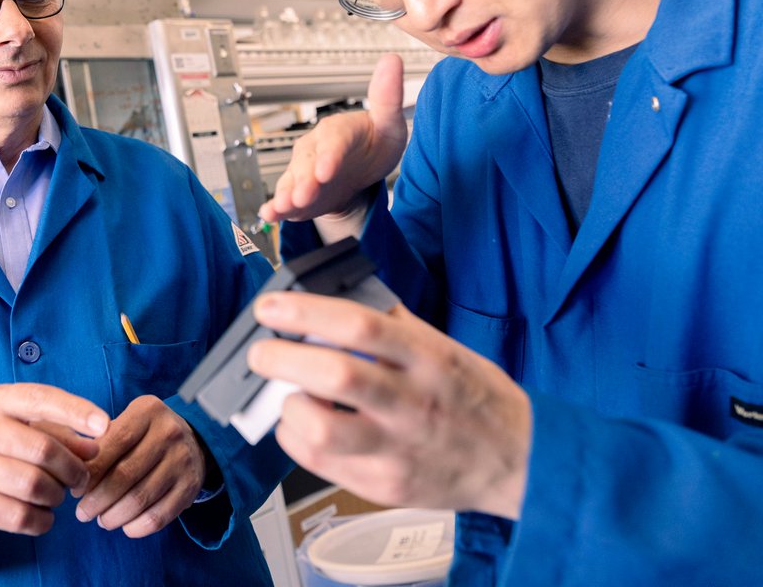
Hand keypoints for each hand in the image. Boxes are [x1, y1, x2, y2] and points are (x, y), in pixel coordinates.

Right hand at [0, 383, 109, 536]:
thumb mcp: (21, 427)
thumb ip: (59, 432)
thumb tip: (94, 449)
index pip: (41, 399)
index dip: (76, 411)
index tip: (105, 425)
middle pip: (42, 449)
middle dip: (72, 468)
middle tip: (81, 478)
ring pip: (33, 485)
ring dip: (57, 496)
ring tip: (57, 495)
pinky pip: (19, 516)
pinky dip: (42, 520)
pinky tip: (43, 515)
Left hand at [73, 395, 205, 537]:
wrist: (192, 440)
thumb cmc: (144, 434)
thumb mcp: (126, 423)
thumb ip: (100, 442)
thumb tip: (73, 475)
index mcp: (148, 411)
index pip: (114, 442)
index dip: (91, 470)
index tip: (75, 488)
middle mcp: (169, 433)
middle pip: (125, 474)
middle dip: (97, 500)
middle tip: (82, 513)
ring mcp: (183, 460)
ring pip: (141, 498)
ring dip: (114, 516)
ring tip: (101, 520)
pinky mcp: (191, 486)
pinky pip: (160, 516)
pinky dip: (137, 527)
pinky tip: (124, 527)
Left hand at [246, 292, 529, 518]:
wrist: (520, 461)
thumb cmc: (475, 399)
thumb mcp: (444, 348)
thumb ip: (392, 324)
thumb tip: (335, 295)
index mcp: (429, 358)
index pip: (360, 325)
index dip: (306, 312)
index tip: (271, 307)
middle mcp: (414, 403)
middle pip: (336, 375)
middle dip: (282, 359)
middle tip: (261, 353)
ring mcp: (399, 449)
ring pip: (324, 430)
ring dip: (290, 407)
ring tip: (289, 394)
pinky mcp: (386, 486)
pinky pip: (321, 464)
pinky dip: (297, 439)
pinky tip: (302, 425)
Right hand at [259, 53, 406, 222]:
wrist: (358, 173)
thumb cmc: (372, 145)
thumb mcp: (388, 124)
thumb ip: (387, 97)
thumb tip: (392, 60)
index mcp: (337, 131)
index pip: (333, 142)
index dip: (329, 156)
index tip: (327, 170)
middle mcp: (314, 149)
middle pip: (308, 165)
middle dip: (305, 181)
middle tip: (305, 195)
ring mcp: (303, 171)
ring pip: (292, 182)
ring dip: (288, 194)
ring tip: (284, 206)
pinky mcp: (296, 192)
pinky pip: (283, 198)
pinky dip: (274, 208)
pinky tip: (269, 214)